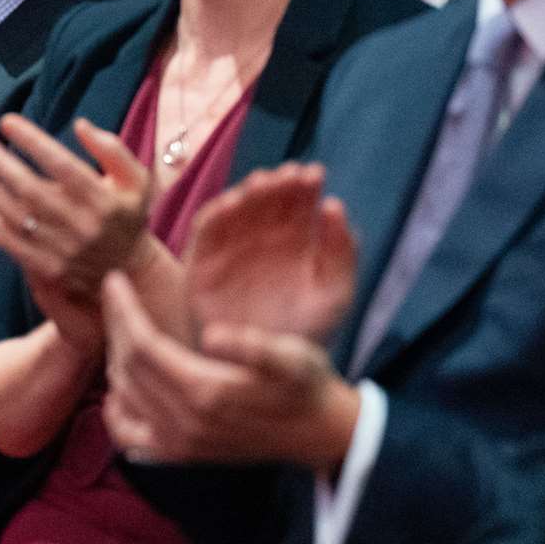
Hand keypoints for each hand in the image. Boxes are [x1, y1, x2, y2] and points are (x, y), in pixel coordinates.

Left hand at [0, 115, 153, 354]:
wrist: (128, 270)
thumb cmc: (126, 215)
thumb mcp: (136, 179)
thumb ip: (113, 149)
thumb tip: (80, 125)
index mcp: (103, 200)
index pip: (62, 165)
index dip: (32, 142)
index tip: (6, 121)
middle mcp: (82, 225)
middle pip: (32, 189)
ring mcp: (63, 250)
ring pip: (16, 216)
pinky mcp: (48, 268)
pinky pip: (11, 243)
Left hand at [102, 270, 359, 471]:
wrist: (319, 435)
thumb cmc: (305, 386)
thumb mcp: (293, 356)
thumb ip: (253, 346)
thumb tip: (212, 335)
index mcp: (206, 392)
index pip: (143, 345)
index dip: (124, 311)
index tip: (113, 280)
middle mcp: (184, 422)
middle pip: (128, 367)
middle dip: (115, 326)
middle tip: (113, 294)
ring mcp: (179, 443)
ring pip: (124, 395)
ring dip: (114, 357)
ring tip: (120, 325)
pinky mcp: (180, 455)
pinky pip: (128, 435)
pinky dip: (115, 409)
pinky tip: (120, 385)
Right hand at [183, 163, 356, 341]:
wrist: (269, 369)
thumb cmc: (305, 331)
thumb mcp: (334, 295)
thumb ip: (341, 254)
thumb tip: (334, 205)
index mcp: (293, 241)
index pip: (296, 203)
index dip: (303, 185)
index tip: (314, 175)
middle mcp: (260, 238)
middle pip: (265, 199)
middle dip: (277, 183)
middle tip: (289, 174)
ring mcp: (230, 248)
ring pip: (235, 208)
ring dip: (247, 192)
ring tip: (262, 183)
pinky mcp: (202, 261)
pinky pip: (205, 232)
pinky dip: (215, 214)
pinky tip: (231, 204)